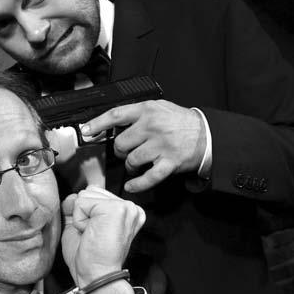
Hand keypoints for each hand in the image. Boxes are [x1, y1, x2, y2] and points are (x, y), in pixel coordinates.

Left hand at [61, 186, 144, 286]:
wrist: (97, 277)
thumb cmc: (90, 258)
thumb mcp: (81, 225)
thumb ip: (78, 206)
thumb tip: (72, 196)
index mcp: (125, 212)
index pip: (94, 193)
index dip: (85, 213)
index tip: (94, 234)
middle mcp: (130, 208)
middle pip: (89, 191)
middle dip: (83, 213)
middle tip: (93, 235)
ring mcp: (125, 207)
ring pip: (84, 195)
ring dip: (81, 217)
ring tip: (93, 234)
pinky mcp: (115, 209)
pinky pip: (81, 202)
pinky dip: (79, 220)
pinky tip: (91, 233)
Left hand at [81, 100, 205, 191]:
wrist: (207, 134)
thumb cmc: (179, 121)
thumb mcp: (158, 108)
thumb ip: (137, 113)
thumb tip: (111, 123)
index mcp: (147, 110)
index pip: (116, 115)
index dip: (98, 123)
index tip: (86, 130)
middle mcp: (152, 127)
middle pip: (120, 143)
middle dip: (120, 151)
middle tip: (125, 152)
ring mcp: (161, 146)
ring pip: (131, 160)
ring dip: (130, 165)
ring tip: (136, 163)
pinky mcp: (169, 162)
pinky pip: (148, 177)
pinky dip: (137, 184)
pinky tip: (131, 185)